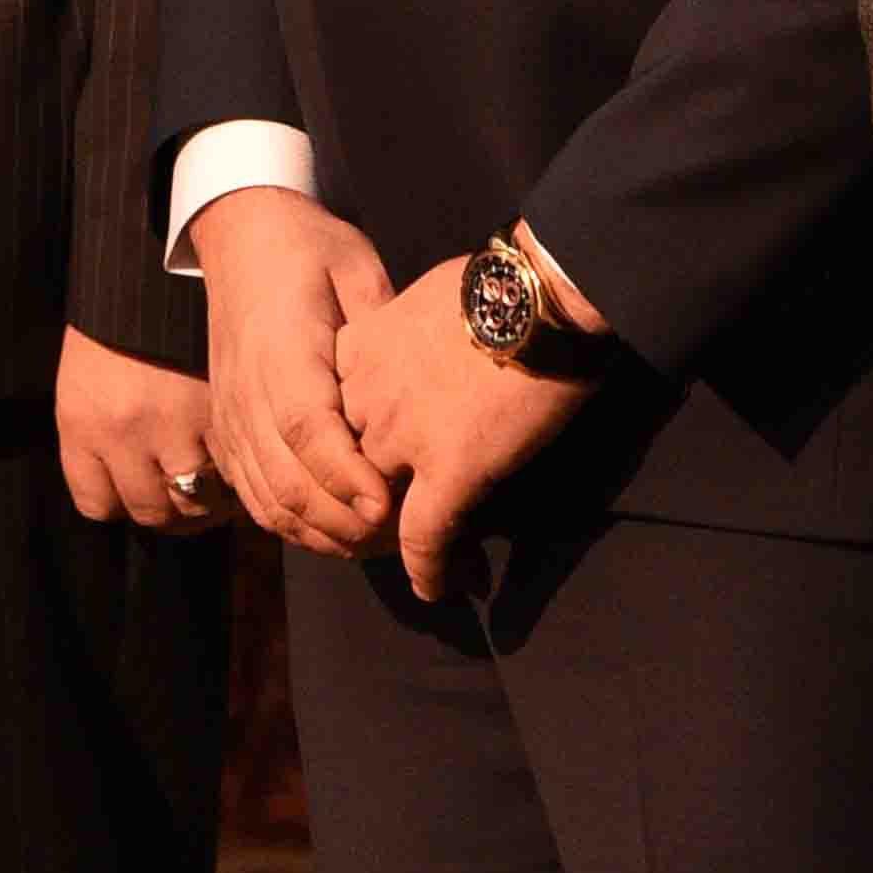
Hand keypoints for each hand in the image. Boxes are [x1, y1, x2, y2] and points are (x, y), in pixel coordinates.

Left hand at [57, 327, 235, 528]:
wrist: (154, 259)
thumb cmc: (120, 323)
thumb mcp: (87, 379)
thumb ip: (99, 443)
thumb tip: (133, 500)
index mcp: (82, 422)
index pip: (98, 505)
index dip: (123, 502)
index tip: (143, 490)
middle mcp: (123, 430)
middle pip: (153, 512)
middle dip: (172, 509)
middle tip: (190, 494)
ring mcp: (175, 422)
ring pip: (198, 502)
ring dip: (212, 500)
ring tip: (221, 483)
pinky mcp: (222, 408)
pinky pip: (235, 471)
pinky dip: (241, 474)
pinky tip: (244, 458)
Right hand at [188, 187, 397, 558]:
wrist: (240, 237)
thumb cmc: (308, 249)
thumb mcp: (356, 269)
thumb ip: (382, 328)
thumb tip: (419, 388)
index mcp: (280, 348)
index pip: (306, 427)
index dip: (345, 475)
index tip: (388, 507)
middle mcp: (245, 391)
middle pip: (286, 479)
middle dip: (345, 522)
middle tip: (401, 538)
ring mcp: (229, 416)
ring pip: (268, 500)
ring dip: (322, 534)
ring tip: (377, 544)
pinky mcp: (225, 431)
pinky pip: (253, 497)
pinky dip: (294, 526)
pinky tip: (336, 531)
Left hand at [334, 252, 594, 603]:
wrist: (540, 294)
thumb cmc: (500, 284)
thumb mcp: (428, 297)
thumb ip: (410, 332)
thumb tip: (431, 344)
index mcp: (360, 349)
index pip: (332, 416)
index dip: (346, 449)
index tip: (363, 470)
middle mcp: (368, 396)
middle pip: (347, 465)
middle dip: (360, 500)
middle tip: (383, 528)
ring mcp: (404, 436)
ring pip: (376, 507)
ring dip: (391, 539)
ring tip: (414, 560)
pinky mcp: (449, 470)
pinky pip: (424, 537)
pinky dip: (429, 570)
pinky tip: (438, 587)